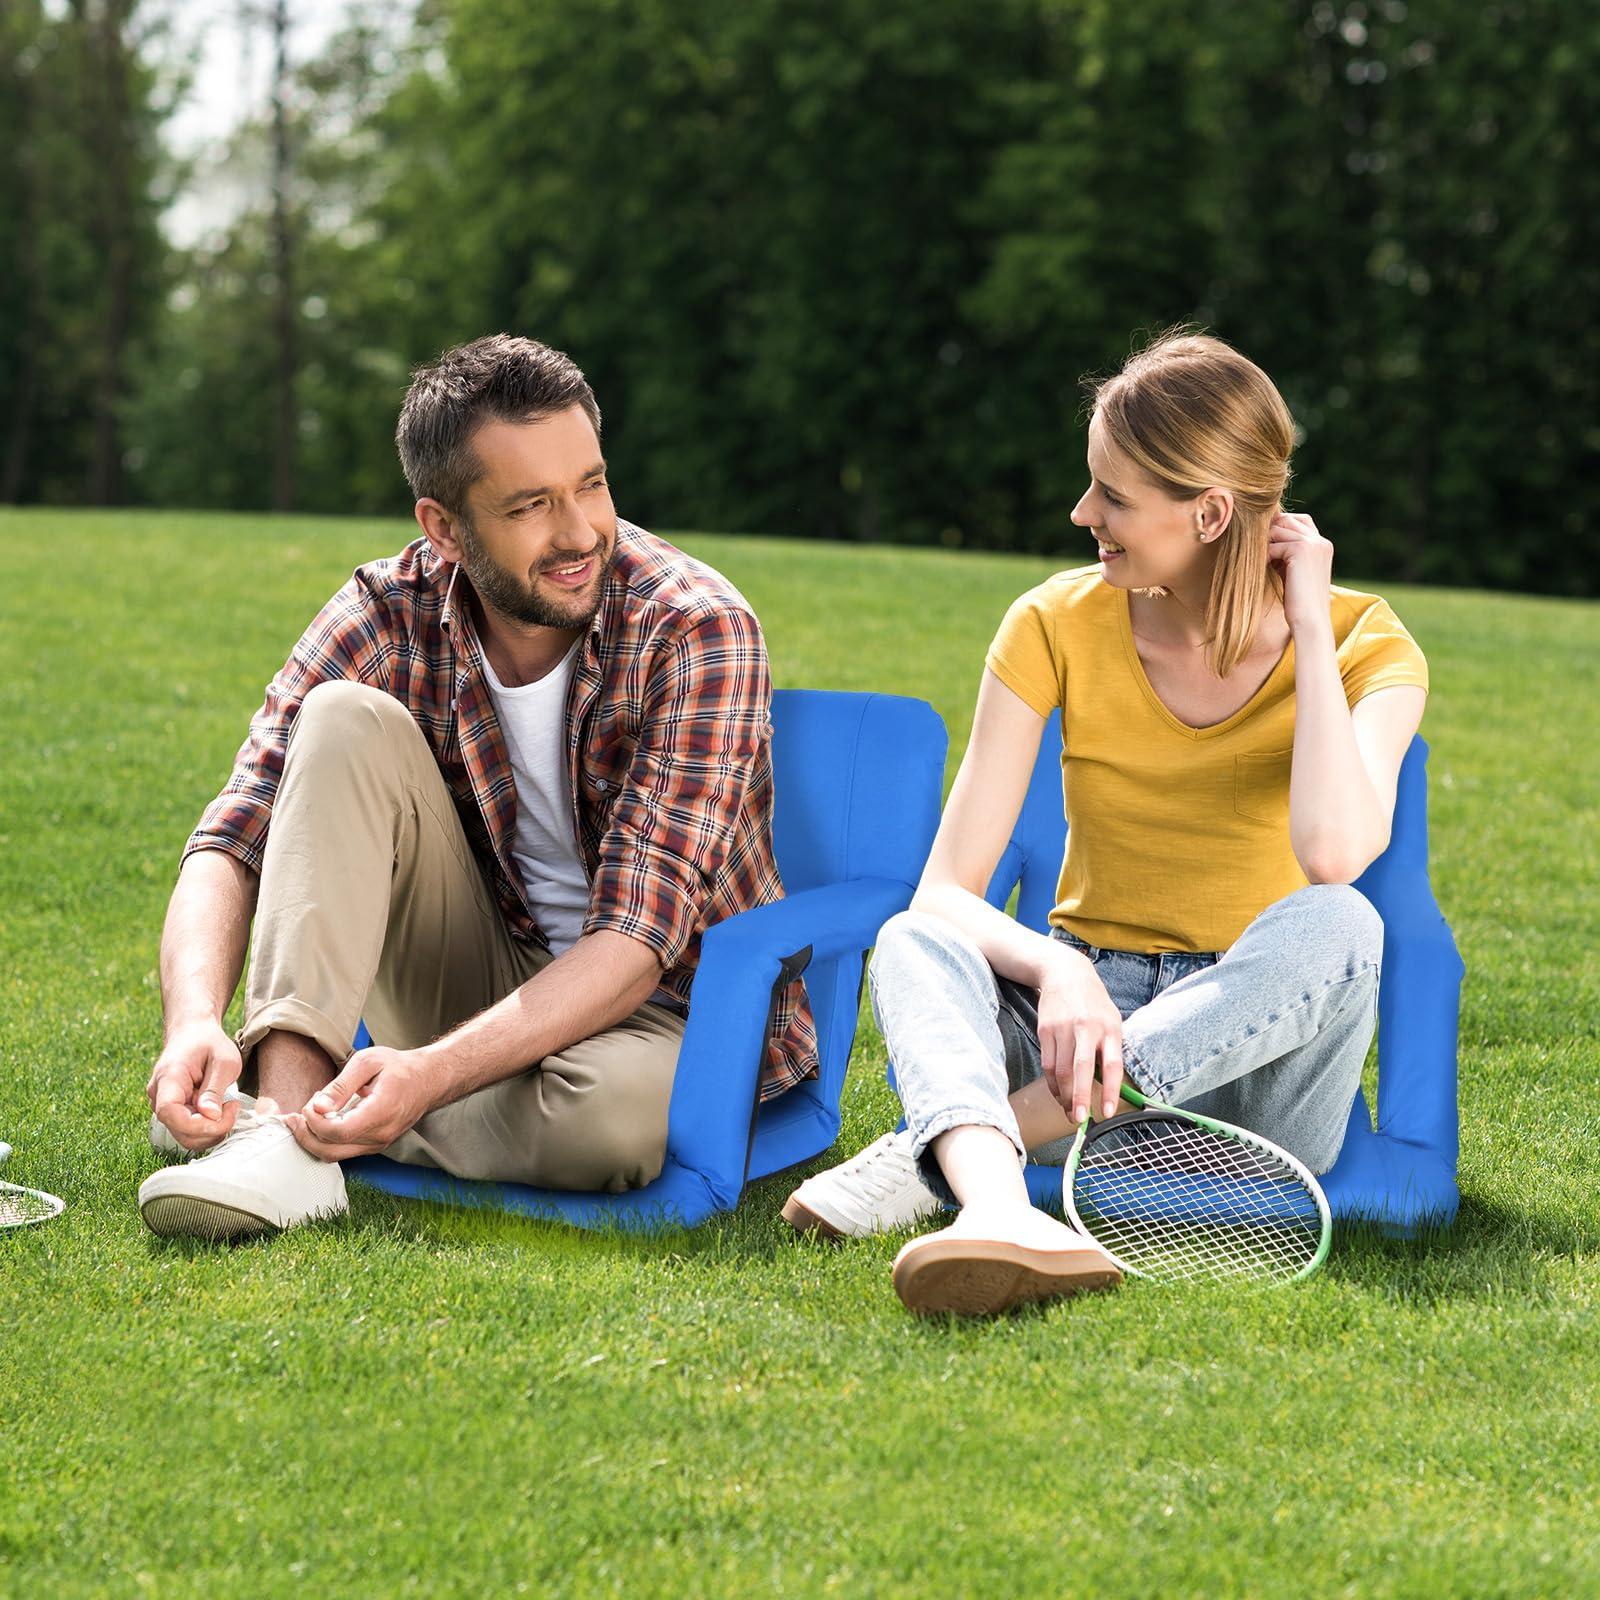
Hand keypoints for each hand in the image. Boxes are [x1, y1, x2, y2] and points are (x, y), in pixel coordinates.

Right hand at [146, 1019, 243, 1151]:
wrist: (193, 1031)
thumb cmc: (209, 1042)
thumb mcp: (224, 1059)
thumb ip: (215, 1088)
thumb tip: (211, 1116)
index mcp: (169, 1078)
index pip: (170, 1113)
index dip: (196, 1124)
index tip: (222, 1113)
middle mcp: (159, 1095)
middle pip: (178, 1130)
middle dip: (210, 1130)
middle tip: (233, 1108)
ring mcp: (164, 1104)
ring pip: (184, 1135)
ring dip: (210, 1131)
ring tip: (228, 1108)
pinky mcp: (174, 1110)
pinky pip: (187, 1129)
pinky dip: (207, 1128)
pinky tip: (220, 1111)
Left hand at [283, 1044, 433, 1160]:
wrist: (428, 1079)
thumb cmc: (399, 1067)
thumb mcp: (368, 1062)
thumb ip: (341, 1085)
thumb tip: (317, 1106)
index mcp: (381, 1112)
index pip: (339, 1132)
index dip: (315, 1122)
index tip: (309, 1105)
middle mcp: (381, 1135)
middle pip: (331, 1150)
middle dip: (306, 1135)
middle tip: (297, 1115)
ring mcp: (379, 1144)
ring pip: (335, 1155)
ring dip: (314, 1139)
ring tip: (308, 1115)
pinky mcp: (375, 1146)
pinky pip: (344, 1151)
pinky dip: (326, 1140)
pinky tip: (322, 1121)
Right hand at [1035, 943, 1125, 1123]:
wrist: (1065, 972)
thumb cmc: (1093, 1003)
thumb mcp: (1112, 1019)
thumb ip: (1112, 1049)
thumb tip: (1111, 1087)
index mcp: (1109, 1028)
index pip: (1112, 1065)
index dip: (1109, 1090)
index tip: (1106, 1112)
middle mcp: (1086, 1028)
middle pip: (1081, 1069)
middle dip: (1079, 1097)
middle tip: (1079, 1120)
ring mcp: (1063, 1028)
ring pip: (1060, 1070)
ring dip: (1063, 1095)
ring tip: (1069, 1111)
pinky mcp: (1045, 1030)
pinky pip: (1048, 1064)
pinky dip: (1052, 1083)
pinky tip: (1058, 1093)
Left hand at [1267, 511, 1334, 635]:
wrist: (1310, 621)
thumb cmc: (1299, 603)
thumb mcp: (1293, 573)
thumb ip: (1286, 555)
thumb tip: (1265, 541)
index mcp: (1323, 546)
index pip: (1299, 521)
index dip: (1279, 529)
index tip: (1266, 548)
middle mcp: (1321, 541)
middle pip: (1287, 520)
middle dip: (1268, 534)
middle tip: (1257, 552)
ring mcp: (1313, 544)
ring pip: (1278, 529)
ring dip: (1264, 544)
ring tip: (1259, 561)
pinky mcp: (1302, 550)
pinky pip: (1274, 544)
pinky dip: (1264, 556)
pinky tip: (1262, 568)